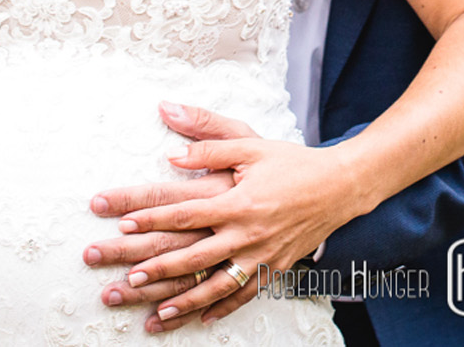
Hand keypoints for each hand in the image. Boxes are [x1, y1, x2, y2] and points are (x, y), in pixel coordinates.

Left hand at [84, 101, 366, 333]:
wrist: (340, 186)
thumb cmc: (292, 162)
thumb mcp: (251, 145)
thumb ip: (209, 145)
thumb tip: (170, 152)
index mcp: (238, 201)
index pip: (185, 212)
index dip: (152, 217)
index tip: (123, 224)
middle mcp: (247, 233)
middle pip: (193, 256)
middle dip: (156, 268)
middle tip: (125, 279)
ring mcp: (261, 255)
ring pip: (216, 285)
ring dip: (184, 300)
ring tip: (156, 312)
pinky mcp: (273, 268)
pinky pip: (245, 295)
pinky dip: (222, 308)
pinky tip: (201, 318)